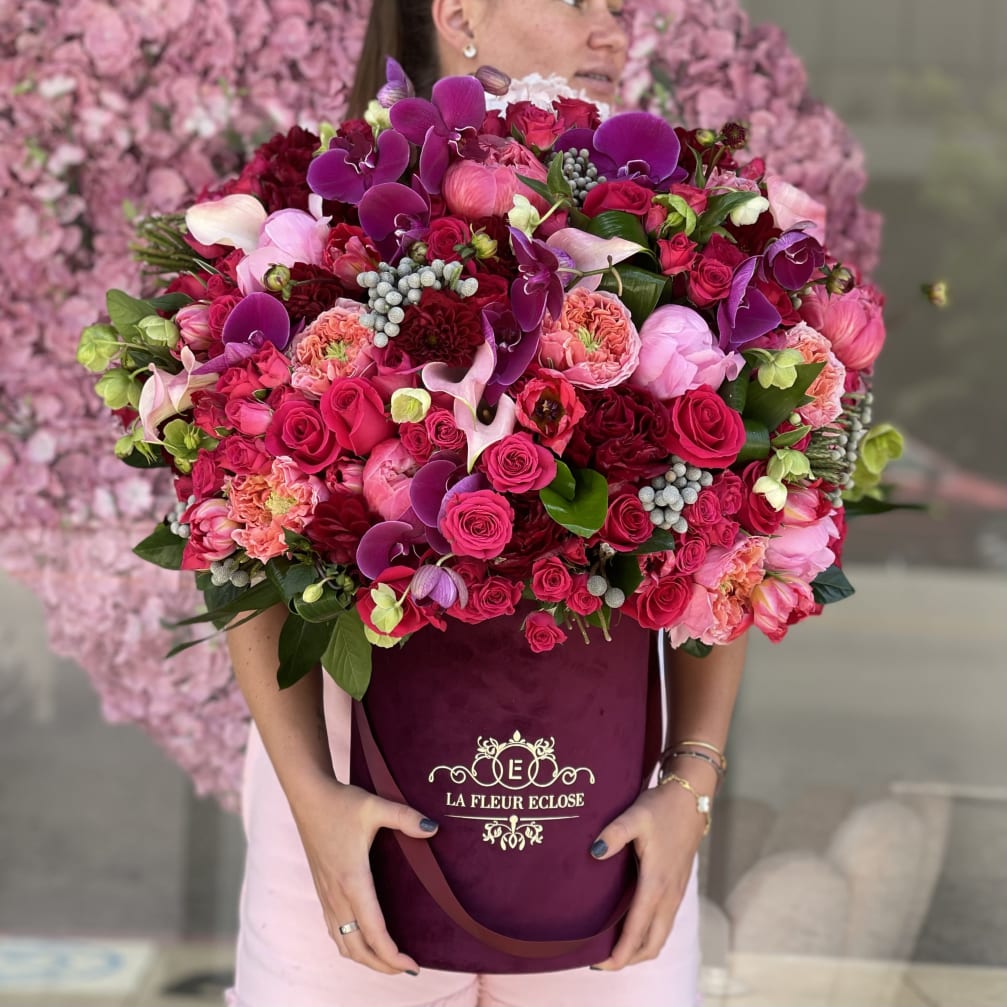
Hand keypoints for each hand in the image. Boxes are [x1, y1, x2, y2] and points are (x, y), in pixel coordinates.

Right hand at [287, 773, 437, 974]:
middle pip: (356, 948)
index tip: (412, 965)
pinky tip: (363, 939)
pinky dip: (349, 944)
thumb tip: (433, 828)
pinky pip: (333, 930)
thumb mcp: (375, 806)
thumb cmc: (341, 803)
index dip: (392, 955)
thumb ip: (405, 817)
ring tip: (388, 960)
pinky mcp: (321, 889)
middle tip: (407, 968)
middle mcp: (336, 893)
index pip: (373, 930)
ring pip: (342, 942)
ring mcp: (326, 894)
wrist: (307, 797)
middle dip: (381, 964)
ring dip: (364, 958)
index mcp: (352, 880)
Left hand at [587, 774, 707, 969]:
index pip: (638, 929)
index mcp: (657, 882)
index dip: (620, 951)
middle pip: (652, 942)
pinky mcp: (678, 886)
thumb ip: (614, 833)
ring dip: (641, 949)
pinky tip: (634, 927)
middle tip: (602, 962)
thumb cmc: (661, 807)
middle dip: (630, 958)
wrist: (691, 798)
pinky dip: (650, 935)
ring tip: (615, 950)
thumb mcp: (635, 815)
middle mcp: (669, 894)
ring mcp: (676, 892)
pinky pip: (665, 922)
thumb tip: (594, 852)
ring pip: (661, 935)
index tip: (600, 964)